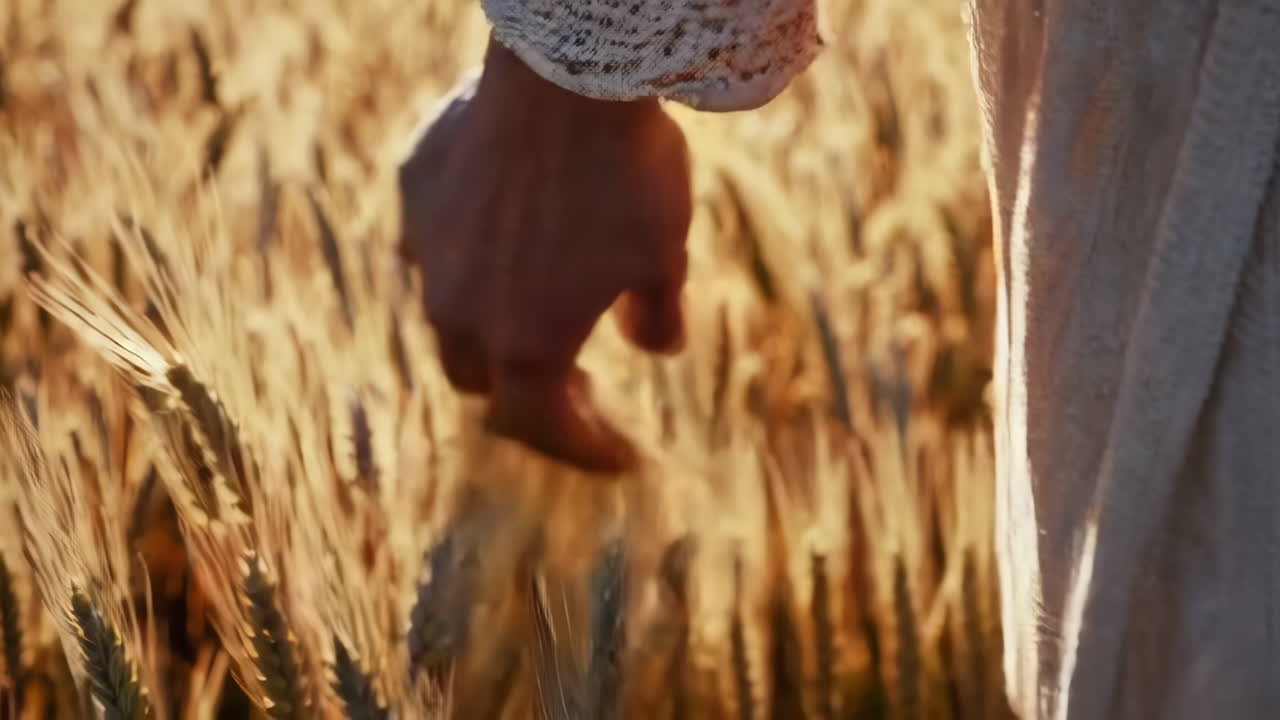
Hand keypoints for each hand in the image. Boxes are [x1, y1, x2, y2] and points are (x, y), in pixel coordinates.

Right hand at [398, 37, 692, 473]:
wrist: (565, 70)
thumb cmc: (627, 171)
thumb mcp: (663, 255)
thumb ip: (657, 315)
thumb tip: (652, 347)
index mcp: (527, 343)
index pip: (543, 427)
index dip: (584, 449)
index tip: (622, 454)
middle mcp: (461, 311)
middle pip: (481, 382)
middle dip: (528, 396)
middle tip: (580, 385)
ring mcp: (427, 251)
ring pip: (445, 315)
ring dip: (489, 327)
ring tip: (536, 303)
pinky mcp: (413, 191)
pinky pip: (430, 242)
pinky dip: (465, 255)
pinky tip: (500, 230)